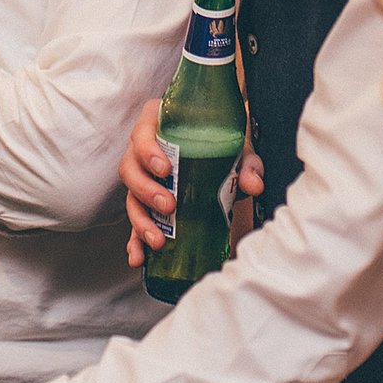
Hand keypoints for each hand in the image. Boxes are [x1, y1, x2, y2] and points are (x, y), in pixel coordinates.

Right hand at [120, 101, 261, 265]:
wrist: (218, 147)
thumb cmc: (220, 142)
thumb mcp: (235, 147)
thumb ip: (246, 163)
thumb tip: (253, 185)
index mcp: (157, 125)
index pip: (143, 134)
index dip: (148, 152)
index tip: (165, 170)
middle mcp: (141, 151)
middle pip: (130, 169)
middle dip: (146, 190)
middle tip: (169, 205)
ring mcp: (141, 178)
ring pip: (130, 197)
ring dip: (141, 220)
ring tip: (158, 239)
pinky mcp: (145, 203)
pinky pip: (135, 220)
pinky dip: (134, 240)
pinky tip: (139, 257)